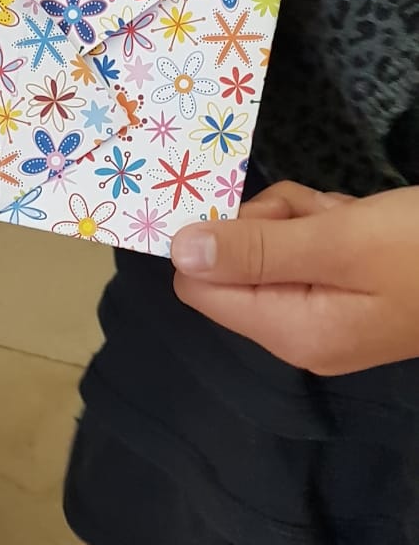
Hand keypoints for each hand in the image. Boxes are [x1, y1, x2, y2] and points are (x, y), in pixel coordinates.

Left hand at [170, 182, 418, 374]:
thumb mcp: (341, 240)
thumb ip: (257, 248)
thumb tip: (178, 252)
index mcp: (291, 331)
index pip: (200, 288)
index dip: (216, 239)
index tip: (258, 211)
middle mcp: (299, 334)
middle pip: (237, 262)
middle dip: (274, 221)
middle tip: (325, 214)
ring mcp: (325, 315)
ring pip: (275, 245)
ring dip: (307, 216)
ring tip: (354, 216)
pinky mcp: (348, 293)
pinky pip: (310, 248)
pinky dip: (331, 222)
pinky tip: (367, 220)